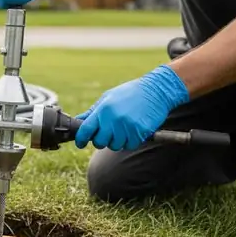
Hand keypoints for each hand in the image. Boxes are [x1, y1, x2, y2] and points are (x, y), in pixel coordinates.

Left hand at [74, 65, 189, 150]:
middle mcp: (114, 119)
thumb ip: (93, 112)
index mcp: (103, 109)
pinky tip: (132, 130)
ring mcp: (127, 126)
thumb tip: (79, 120)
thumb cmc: (129, 93)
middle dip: (101, 141)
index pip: (86, 130)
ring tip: (122, 129)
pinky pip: (129, 145)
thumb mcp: (108, 98)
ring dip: (117, 141)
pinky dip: (130, 141)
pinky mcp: (140, 132)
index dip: (81, 139)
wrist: (156, 90)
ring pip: (115, 146)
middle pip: (99, 142)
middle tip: (107, 134)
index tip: (80, 143)